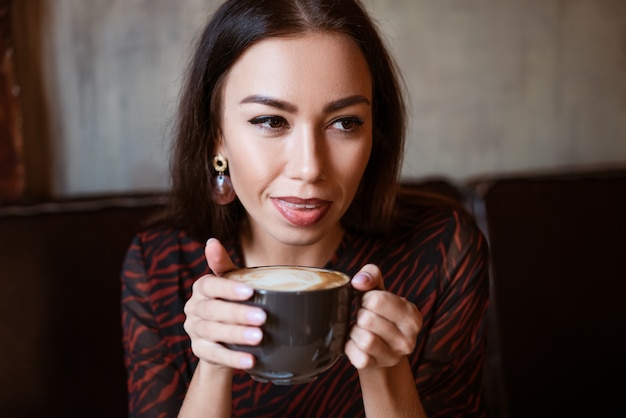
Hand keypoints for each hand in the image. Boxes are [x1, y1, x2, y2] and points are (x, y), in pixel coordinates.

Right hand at [183, 239, 265, 369]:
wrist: (223, 337)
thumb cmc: (232, 301)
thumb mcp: (232, 282)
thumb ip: (223, 264)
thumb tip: (211, 241)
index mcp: (202, 287)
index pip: (210, 285)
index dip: (229, 288)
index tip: (250, 291)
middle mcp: (193, 307)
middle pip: (213, 310)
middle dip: (238, 314)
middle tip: (262, 318)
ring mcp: (194, 330)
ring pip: (213, 332)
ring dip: (236, 335)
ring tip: (258, 337)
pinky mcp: (199, 350)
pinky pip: (214, 355)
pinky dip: (233, 358)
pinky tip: (250, 360)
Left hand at [345, 264, 422, 368]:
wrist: (379, 345)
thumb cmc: (379, 312)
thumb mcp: (379, 289)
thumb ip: (371, 275)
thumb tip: (359, 281)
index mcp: (412, 316)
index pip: (378, 300)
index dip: (367, 298)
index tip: (369, 302)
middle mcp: (408, 340)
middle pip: (368, 319)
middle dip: (360, 314)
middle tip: (364, 316)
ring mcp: (393, 356)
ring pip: (364, 339)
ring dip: (355, 331)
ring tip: (361, 329)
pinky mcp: (375, 366)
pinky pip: (356, 355)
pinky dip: (350, 346)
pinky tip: (356, 342)